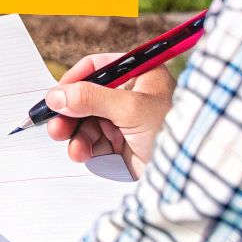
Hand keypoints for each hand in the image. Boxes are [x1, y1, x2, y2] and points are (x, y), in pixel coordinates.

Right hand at [43, 54, 174, 179]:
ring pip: (85, 121)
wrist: (187, 174)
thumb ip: (90, 98)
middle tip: (54, 126)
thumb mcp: (129, 108)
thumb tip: (55, 96)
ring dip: (74, 134)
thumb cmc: (170, 131)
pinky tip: (82, 154)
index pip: (97, 67)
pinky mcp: (120, 143)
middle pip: (86, 97)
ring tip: (73, 148)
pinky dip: (83, 148)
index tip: (55, 97)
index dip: (73, 80)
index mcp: (139, 74)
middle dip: (69, 113)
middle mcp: (130, 94)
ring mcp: (124, 120)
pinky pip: (92, 141)